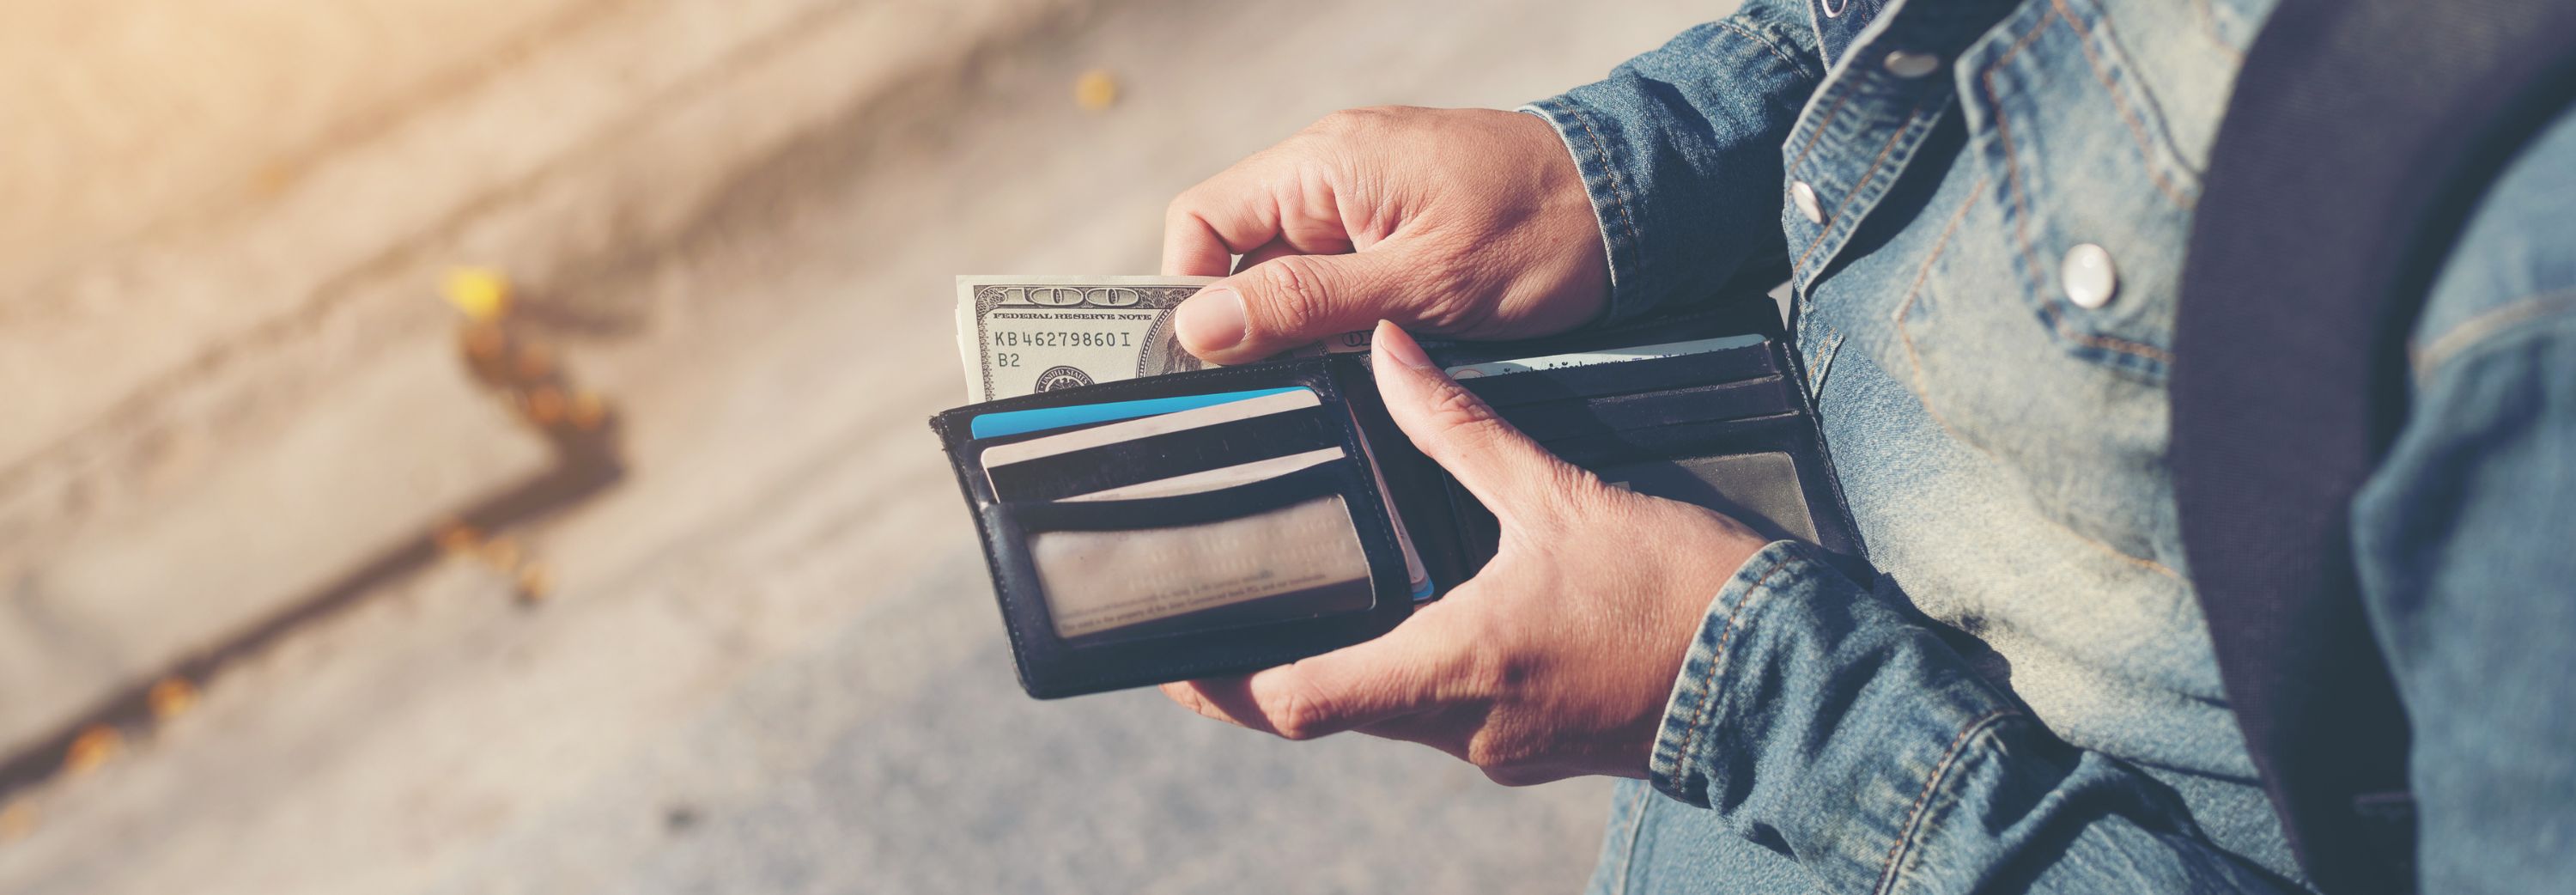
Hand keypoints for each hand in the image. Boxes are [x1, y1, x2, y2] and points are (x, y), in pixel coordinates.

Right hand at [1161, 107, 1608, 363]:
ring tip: (1350, 360)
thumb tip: (1200, 327)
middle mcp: (1331, 172)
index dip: (1190, 293)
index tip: (1213, 359)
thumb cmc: (1544, 230)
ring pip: (1288, 274)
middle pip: (1239, 254)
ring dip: (1305, 327)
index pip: (1200, 222)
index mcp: (1322, 164)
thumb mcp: (1419, 283)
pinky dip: (1346, 319)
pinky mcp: (1397, 226)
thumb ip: (1305, 305)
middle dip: (1253, 321)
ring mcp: (1365, 199)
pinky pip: (1338, 277)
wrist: (1636, 208)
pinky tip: (1378, 347)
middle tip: (1291, 376)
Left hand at [1161, 323, 1770, 783]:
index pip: (1299, 702)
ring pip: (1394, 720)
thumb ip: (1459, 428)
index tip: (1182, 658)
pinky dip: (1418, 681)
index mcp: (1452, 665)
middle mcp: (1465, 727)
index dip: (1228, 686)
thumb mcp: (1559, 495)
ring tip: (1314, 615)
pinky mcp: (1541, 748)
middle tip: (1224, 631)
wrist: (1782, 673)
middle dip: (1275, 677)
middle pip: (1332, 717)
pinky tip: (1422, 629)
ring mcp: (1504, 749)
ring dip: (1352, 676)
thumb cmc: (1678, 593)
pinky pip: (1453, 722)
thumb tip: (1390, 356)